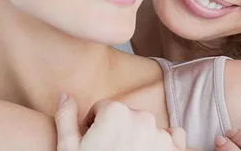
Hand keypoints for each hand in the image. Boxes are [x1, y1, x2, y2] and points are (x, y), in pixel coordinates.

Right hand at [55, 94, 186, 150]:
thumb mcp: (68, 149)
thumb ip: (66, 118)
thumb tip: (65, 95)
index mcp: (115, 112)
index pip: (101, 109)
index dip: (93, 126)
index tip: (91, 142)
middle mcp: (141, 117)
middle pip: (125, 116)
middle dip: (116, 130)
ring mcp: (160, 134)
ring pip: (146, 126)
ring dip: (138, 136)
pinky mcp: (176, 150)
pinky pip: (173, 136)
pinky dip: (164, 142)